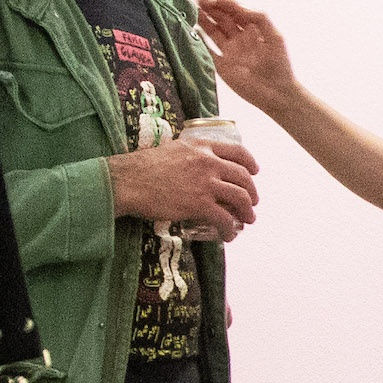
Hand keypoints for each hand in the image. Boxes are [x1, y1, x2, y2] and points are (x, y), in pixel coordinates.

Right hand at [112, 131, 257, 235]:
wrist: (127, 181)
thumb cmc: (141, 168)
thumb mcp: (171, 150)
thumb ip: (188, 155)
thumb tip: (192, 165)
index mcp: (201, 146)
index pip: (238, 151)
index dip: (251, 163)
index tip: (255, 171)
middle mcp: (208, 162)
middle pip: (243, 177)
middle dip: (252, 192)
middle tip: (252, 203)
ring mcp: (205, 183)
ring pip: (240, 197)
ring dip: (248, 211)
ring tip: (247, 220)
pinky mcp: (199, 204)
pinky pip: (224, 218)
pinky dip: (230, 229)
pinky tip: (228, 236)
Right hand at [189, 0, 296, 111]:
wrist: (277, 92)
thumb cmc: (279, 65)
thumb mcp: (275, 36)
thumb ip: (260, 19)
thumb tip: (240, 9)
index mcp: (252, 31)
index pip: (235, 13)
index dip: (226, 5)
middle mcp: (239, 40)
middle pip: (222, 20)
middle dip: (211, 10)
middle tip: (199, 1)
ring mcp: (230, 52)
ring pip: (213, 32)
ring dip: (204, 21)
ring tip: (193, 11)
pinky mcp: (222, 66)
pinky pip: (208, 51)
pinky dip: (200, 41)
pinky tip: (194, 30)